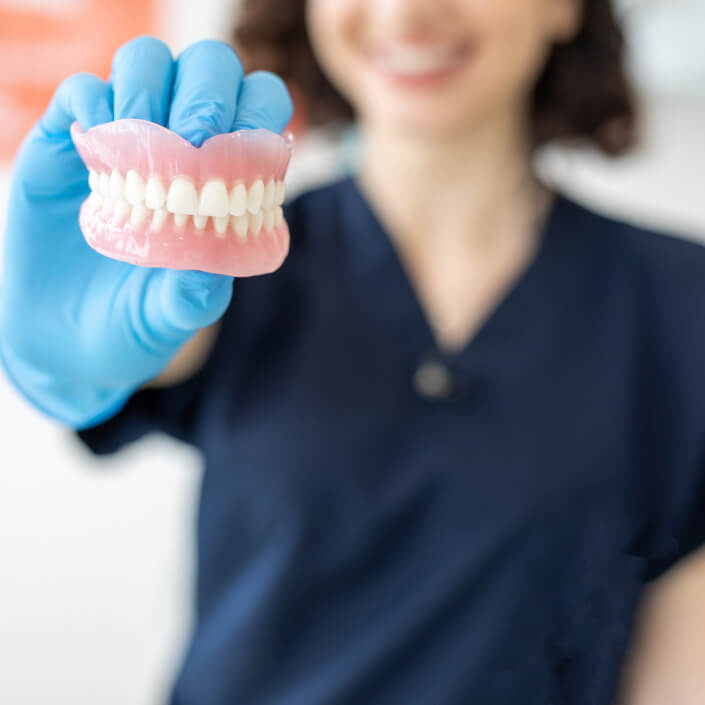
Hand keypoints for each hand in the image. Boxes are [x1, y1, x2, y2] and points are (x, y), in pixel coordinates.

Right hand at [0, 36, 292, 428]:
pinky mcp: (68, 146)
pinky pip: (82, 93)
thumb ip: (192, 300)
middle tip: (195, 137)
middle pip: (208, 69)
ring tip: (141, 145)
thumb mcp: (167, 322)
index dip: (258, 114)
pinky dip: (93, 105)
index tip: (241, 150)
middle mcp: (179, 151)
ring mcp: (124, 143)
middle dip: (208, 91)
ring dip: (149, 89)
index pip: (258, 114)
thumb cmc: (130, 329)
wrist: (60, 344)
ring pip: (147, 63)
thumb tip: (212, 272)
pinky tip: (96, 149)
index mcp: (224, 185)